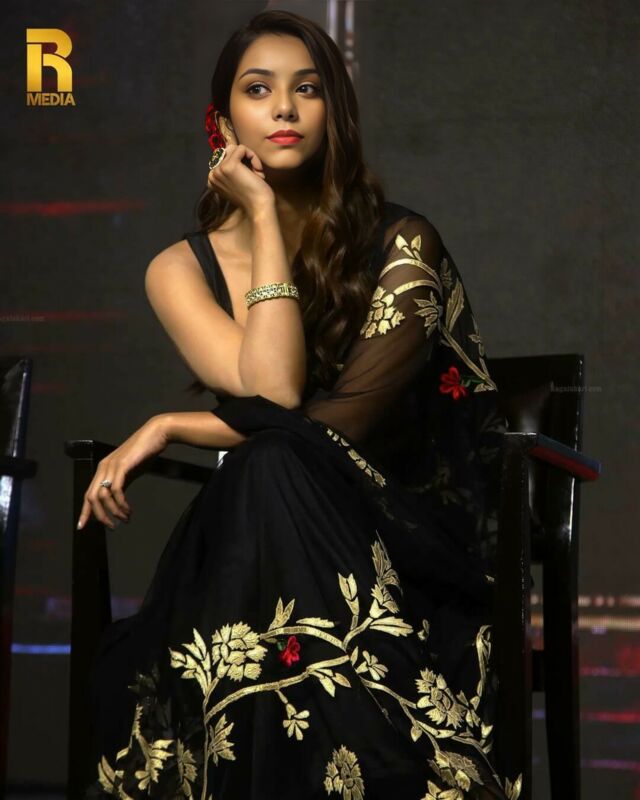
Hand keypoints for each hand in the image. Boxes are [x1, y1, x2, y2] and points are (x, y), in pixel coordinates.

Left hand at [76, 415, 169, 530]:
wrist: (156, 434)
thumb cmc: (145, 452)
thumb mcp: (130, 471)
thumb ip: (122, 483)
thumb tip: (118, 499)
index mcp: (104, 469)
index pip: (88, 493)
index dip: (84, 511)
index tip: (82, 526)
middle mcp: (104, 467)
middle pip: (92, 498)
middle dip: (99, 516)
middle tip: (112, 527)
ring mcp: (111, 466)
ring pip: (103, 496)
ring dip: (113, 512)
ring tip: (125, 519)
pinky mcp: (122, 466)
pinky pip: (116, 490)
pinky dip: (121, 504)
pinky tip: (128, 510)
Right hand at [207, 136, 274, 218]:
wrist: (259, 207)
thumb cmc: (252, 196)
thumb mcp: (237, 182)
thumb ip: (231, 170)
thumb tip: (234, 149)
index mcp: (212, 179)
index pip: (224, 158)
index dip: (240, 164)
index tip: (249, 178)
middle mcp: (212, 174)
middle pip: (229, 151)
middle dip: (244, 160)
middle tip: (255, 175)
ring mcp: (219, 169)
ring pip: (235, 148)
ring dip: (249, 158)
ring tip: (256, 173)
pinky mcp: (229, 165)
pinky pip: (242, 148)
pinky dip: (254, 157)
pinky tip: (258, 171)